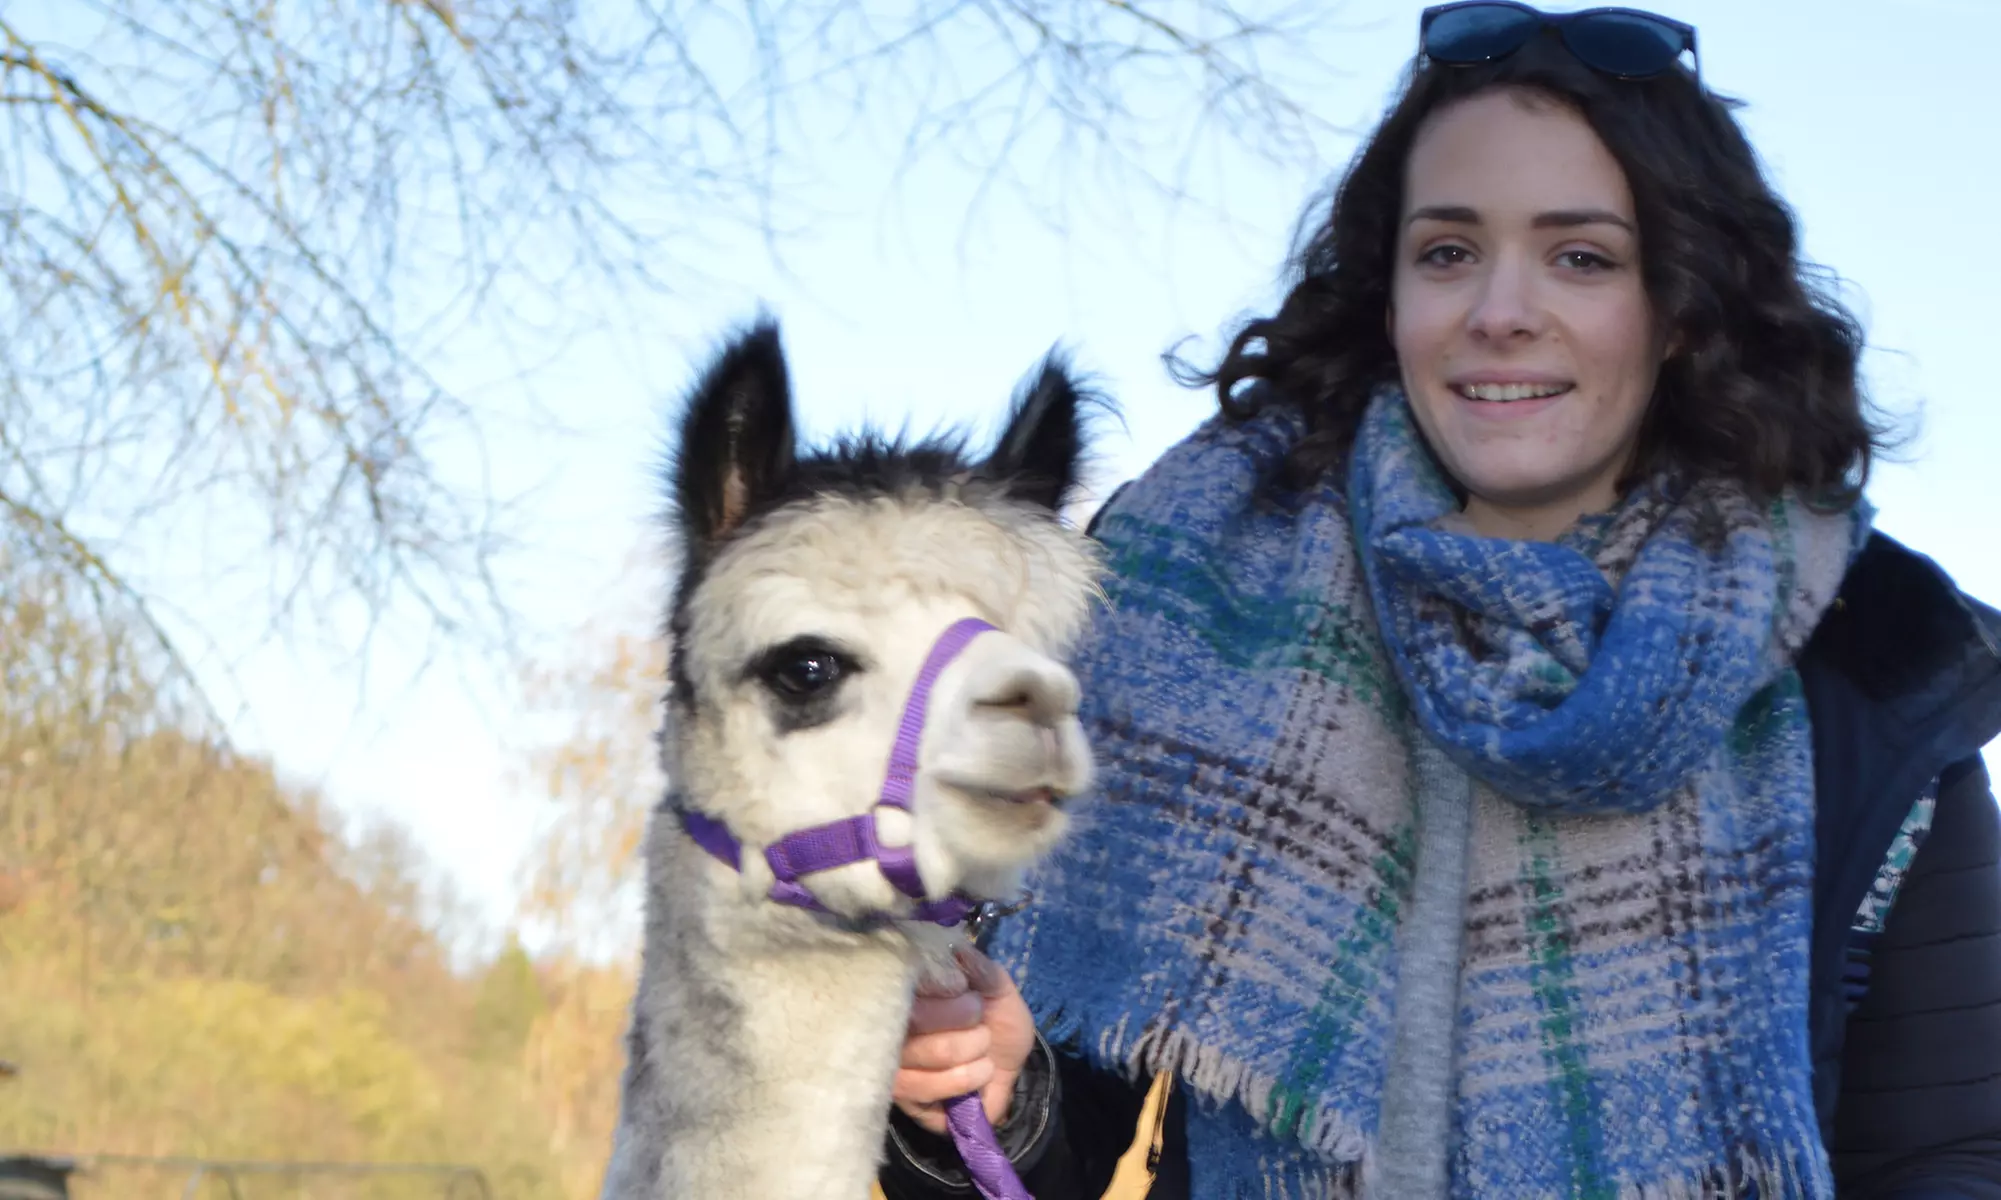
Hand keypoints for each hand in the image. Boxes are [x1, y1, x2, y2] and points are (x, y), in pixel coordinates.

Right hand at [891, 944, 1034, 1135]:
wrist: (1012, 1066)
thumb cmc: (997, 1018)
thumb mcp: (998, 987)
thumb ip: (980, 969)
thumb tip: (957, 951)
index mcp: (910, 992)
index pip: (901, 983)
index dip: (936, 990)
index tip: (964, 990)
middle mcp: (892, 1026)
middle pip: (911, 1021)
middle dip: (959, 1023)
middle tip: (980, 1020)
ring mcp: (893, 1064)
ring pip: (916, 1057)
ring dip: (964, 1055)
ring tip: (984, 1050)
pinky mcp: (905, 1098)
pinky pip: (921, 1090)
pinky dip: (961, 1080)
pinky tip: (981, 1073)